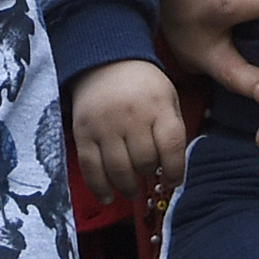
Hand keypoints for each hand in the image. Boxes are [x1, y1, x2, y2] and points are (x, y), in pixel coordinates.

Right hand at [68, 60, 187, 206]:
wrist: (105, 61)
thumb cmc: (143, 85)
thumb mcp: (168, 97)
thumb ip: (172, 130)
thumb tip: (171, 170)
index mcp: (158, 105)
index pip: (171, 146)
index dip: (175, 170)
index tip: (174, 180)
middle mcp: (131, 116)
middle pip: (144, 161)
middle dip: (150, 174)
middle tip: (149, 174)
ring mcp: (105, 125)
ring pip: (119, 170)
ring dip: (128, 187)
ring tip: (133, 189)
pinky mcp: (83, 133)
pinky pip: (90, 168)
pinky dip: (99, 188)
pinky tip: (107, 197)